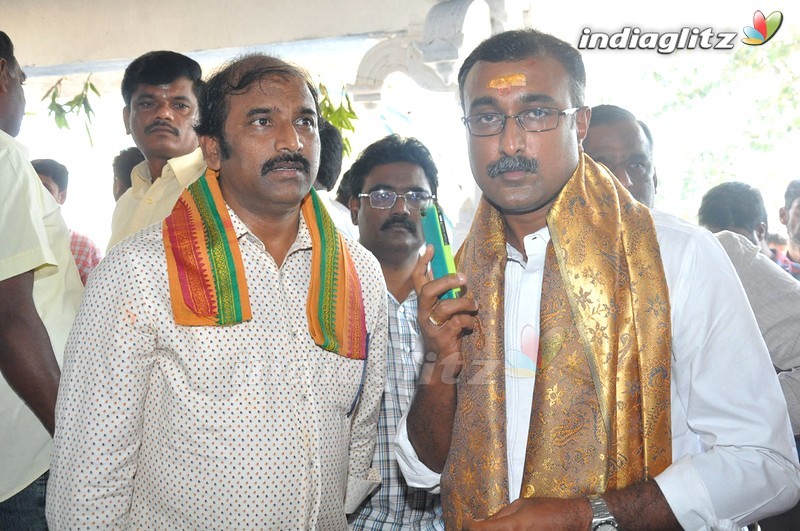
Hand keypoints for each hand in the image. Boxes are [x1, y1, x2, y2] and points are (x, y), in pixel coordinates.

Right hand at [412, 245, 477, 372]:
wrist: (441, 366)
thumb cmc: (445, 335)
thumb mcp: (442, 314)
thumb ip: (445, 297)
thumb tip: (456, 276)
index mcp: (424, 305)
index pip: (418, 280)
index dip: (422, 263)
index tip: (431, 248)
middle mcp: (423, 314)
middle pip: (428, 290)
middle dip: (447, 281)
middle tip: (463, 278)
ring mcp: (431, 327)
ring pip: (446, 307)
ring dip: (464, 303)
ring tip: (473, 305)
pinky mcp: (442, 338)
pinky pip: (458, 323)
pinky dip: (469, 321)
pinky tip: (471, 325)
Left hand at [463, 497, 591, 529]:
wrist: (573, 520)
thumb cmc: (549, 509)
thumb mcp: (522, 505)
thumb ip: (500, 515)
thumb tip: (481, 522)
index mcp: (512, 525)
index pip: (480, 529)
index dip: (468, 526)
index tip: (466, 523)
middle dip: (483, 530)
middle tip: (479, 526)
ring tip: (504, 525)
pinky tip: (511, 528)